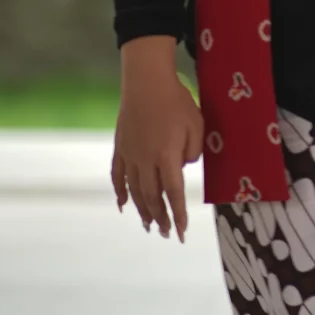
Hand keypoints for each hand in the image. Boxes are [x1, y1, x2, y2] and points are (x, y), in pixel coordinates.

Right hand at [112, 37, 202, 240]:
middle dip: (160, 217)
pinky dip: (120, 192)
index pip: (174, 193)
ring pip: (134, 190)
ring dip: (142, 210)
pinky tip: (122, 205)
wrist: (145, 81)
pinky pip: (117, 176)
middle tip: (165, 233)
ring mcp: (129, 155)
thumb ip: (194, 152)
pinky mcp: (120, 147)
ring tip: (148, 226)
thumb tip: (182, 167)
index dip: (178, 214)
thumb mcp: (197, 125)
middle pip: (152, 197)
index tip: (181, 233)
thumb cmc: (176, 101)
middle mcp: (145, 160)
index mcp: (166, 157)